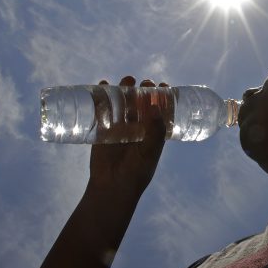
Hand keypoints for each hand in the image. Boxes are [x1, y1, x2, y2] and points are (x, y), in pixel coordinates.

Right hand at [89, 76, 168, 193]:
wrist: (111, 187)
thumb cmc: (136, 173)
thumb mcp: (149, 152)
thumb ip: (154, 131)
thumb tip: (155, 105)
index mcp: (154, 133)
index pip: (161, 111)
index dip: (164, 97)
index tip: (164, 85)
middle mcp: (138, 127)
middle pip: (142, 103)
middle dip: (144, 90)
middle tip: (146, 82)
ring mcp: (120, 127)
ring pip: (124, 103)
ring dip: (125, 89)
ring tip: (128, 79)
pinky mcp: (104, 129)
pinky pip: (103, 110)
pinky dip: (102, 96)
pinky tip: (103, 85)